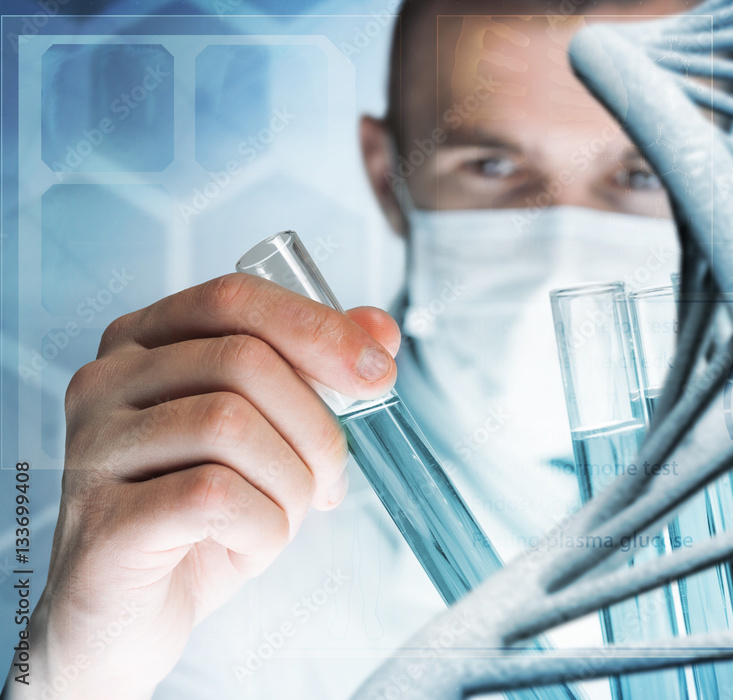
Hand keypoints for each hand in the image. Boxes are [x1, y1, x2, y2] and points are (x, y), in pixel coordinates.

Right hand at [7, 273, 398, 698]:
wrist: (129, 618)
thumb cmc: (201, 518)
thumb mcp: (271, 438)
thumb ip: (317, 374)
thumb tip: (380, 327)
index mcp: (144, 343)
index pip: (235, 298)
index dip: (318, 329)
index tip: (378, 374)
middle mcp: (106, 382)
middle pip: (245, 360)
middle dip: (317, 426)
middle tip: (330, 480)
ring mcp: (93, 449)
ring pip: (231, 424)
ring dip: (291, 483)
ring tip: (281, 516)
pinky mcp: (102, 519)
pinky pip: (214, 495)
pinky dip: (262, 528)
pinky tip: (248, 546)